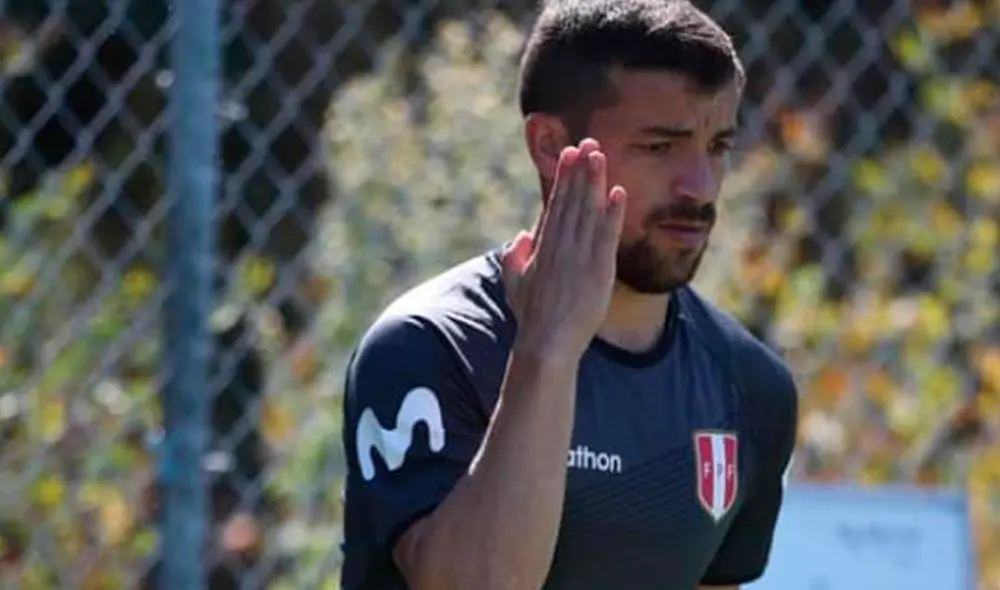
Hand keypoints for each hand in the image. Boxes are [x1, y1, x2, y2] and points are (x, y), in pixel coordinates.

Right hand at [501, 138, 626, 359]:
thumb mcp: (514, 283)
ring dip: (596, 182)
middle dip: (580, 170)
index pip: (555, 204)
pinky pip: (608, 235)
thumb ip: (515, 257)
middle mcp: (560, 246)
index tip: (569, 155)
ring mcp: (580, 257)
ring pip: (589, 211)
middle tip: (588, 142)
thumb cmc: (531, 317)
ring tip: (601, 156)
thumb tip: (521, 236)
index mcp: (542, 246)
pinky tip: (619, 192)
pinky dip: (613, 213)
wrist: (547, 342)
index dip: (563, 178)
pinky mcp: (598, 270)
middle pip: (573, 200)